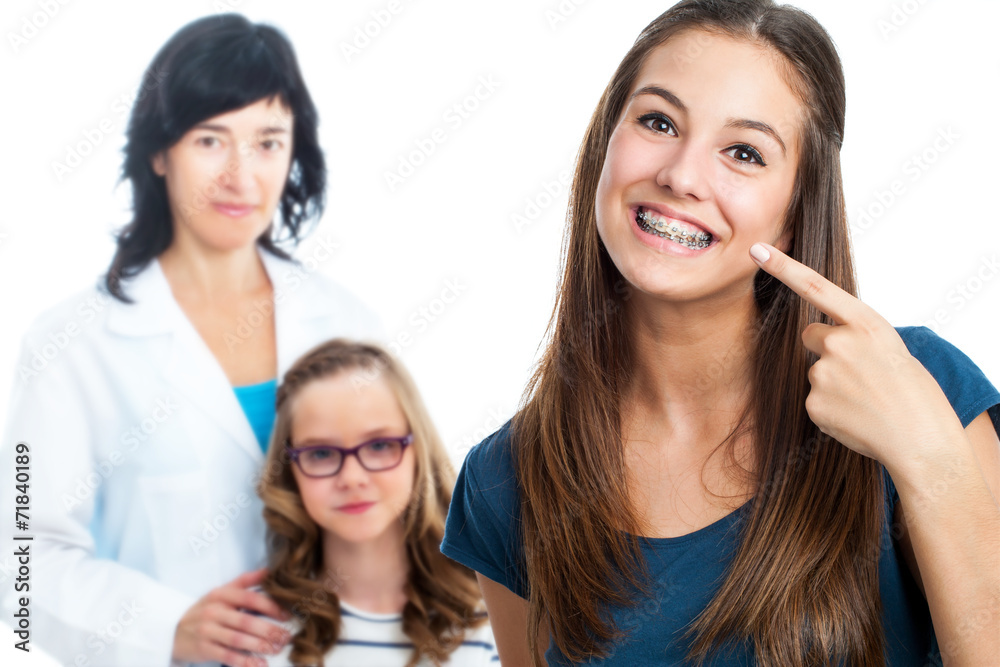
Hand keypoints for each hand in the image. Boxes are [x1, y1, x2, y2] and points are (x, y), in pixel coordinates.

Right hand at [172, 568, 291, 666]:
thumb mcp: (221, 591)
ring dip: (260, 646)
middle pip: (246, 621)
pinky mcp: (204, 649)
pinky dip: (245, 662)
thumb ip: (246, 581)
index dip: (271, 606)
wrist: (172, 629)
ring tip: (276, 649)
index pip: (250, 598)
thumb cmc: (205, 609)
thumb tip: (270, 570)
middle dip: (269, 630)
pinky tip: (259, 664)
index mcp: (221, 594)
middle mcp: (214, 611)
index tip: (287, 615)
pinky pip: (227, 656)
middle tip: (286, 637)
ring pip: (238, 640)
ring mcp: (207, 631)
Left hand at [749, 242, 964, 466]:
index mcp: (866, 324)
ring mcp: (823, 374)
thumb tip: (823, 340)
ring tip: (866, 400)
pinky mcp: (813, 404)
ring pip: (815, 371)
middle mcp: (840, 343)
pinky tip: (856, 417)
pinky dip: (831, 408)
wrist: (922, 441)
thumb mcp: (890, 349)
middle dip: (826, 348)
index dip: (783, 267)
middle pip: (810, 335)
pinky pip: (815, 399)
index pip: (816, 287)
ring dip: (834, 383)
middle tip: (859, 372)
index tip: (757, 250)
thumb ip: (855, 336)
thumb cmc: (913, 393)